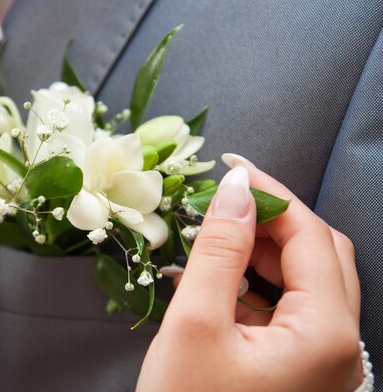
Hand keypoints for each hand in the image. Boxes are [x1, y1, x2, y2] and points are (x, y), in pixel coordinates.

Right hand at [137, 156, 361, 391]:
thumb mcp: (195, 325)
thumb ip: (219, 250)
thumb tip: (235, 188)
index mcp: (327, 336)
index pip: (310, 235)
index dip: (270, 192)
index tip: (230, 166)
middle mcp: (341, 349)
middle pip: (318, 254)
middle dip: (268, 221)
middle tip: (219, 203)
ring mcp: (323, 362)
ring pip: (303, 281)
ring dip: (258, 253)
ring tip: (208, 241)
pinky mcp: (300, 370)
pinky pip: (287, 311)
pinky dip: (252, 287)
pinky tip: (211, 281)